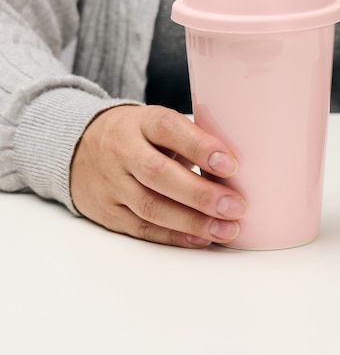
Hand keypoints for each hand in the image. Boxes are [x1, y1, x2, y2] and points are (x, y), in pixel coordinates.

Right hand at [70, 105, 245, 247]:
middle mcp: (122, 150)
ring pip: (151, 206)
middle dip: (201, 194)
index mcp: (141, 122)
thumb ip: (192, 139)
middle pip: (159, 174)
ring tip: (227, 229)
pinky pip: (143, 228)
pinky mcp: (107, 212)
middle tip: (236, 206)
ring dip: (193, 222)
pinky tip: (201, 238)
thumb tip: (239, 168)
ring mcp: (111, 183)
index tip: (232, 165)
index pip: (169, 130)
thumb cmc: (139, 135)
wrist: (78, 147)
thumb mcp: (158, 123)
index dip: (201, 147)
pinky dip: (175, 236)